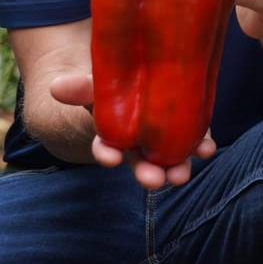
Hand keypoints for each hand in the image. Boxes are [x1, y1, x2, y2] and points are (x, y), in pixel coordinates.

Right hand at [49, 73, 215, 188]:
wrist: (132, 82)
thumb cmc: (109, 88)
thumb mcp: (94, 86)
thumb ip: (80, 88)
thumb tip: (55, 87)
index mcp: (111, 136)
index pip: (105, 148)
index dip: (106, 153)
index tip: (109, 158)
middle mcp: (137, 144)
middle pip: (141, 161)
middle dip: (147, 172)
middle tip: (155, 180)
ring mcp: (162, 139)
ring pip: (169, 157)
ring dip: (178, 166)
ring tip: (183, 173)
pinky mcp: (185, 128)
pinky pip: (193, 139)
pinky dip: (200, 144)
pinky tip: (207, 148)